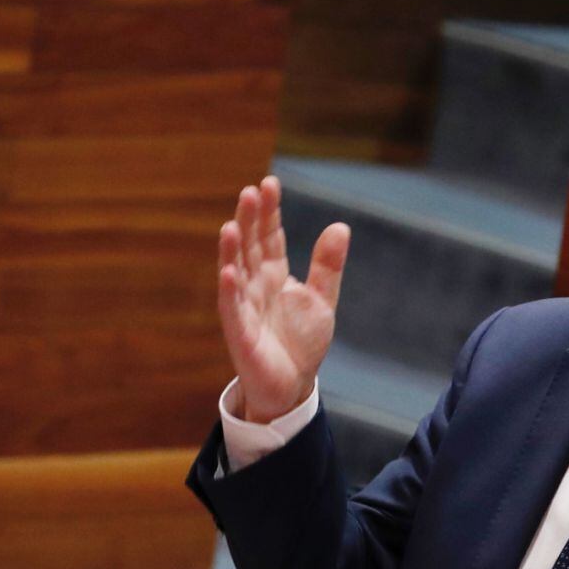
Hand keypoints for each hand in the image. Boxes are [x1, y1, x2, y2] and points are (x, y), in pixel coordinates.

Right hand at [217, 175, 349, 423]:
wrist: (293, 384)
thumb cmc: (301, 341)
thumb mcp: (321, 299)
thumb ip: (327, 265)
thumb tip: (340, 226)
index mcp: (274, 274)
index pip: (269, 236)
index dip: (269, 211)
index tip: (269, 183)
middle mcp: (255, 284)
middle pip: (250, 246)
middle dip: (250, 220)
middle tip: (251, 192)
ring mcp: (244, 306)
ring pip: (235, 272)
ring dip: (231, 250)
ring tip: (232, 225)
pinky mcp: (240, 332)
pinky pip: (232, 308)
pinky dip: (229, 289)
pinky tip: (228, 271)